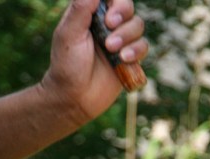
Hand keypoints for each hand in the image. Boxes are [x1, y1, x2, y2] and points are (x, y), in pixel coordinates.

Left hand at [41, 0, 148, 124]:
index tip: (107, 13)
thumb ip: (81, 8)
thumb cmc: (66, 65)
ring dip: (127, 35)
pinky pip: (143, 46)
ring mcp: (120, 40)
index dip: (115, 1)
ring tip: (112, 50)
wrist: (74, 98)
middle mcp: (107, 24)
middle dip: (122, 13)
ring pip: (137, 25)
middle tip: (110, 25)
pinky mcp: (130, 58)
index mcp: (91, 13)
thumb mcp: (68, 34)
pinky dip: (136, 50)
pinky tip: (123, 59)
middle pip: (127, 6)